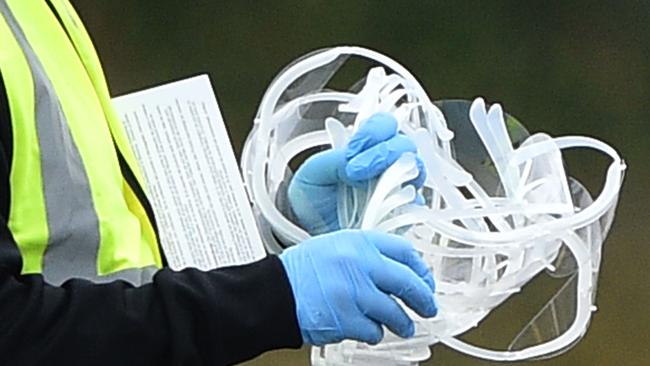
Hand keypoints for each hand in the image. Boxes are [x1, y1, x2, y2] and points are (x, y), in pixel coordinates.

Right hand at [279, 230, 436, 345]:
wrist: (274, 293)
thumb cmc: (302, 271)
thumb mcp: (335, 246)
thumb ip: (367, 254)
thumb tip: (400, 270)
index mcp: (358, 242)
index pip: (405, 251)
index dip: (420, 269)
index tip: (424, 280)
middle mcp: (359, 264)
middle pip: (408, 282)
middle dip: (424, 299)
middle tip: (428, 308)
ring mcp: (353, 293)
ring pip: (395, 312)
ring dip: (403, 323)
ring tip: (404, 326)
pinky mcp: (346, 320)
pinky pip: (374, 331)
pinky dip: (376, 333)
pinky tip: (369, 329)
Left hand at [288, 113, 425, 234]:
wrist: (319, 239)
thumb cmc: (314, 206)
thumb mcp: (311, 175)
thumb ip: (333, 159)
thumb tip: (355, 158)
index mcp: (364, 148)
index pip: (383, 124)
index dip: (373, 132)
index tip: (353, 150)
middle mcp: (385, 164)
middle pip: (404, 142)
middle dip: (384, 152)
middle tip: (358, 171)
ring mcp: (398, 187)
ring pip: (416, 167)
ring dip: (396, 173)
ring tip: (373, 188)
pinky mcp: (405, 212)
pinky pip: (416, 202)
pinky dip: (403, 201)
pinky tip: (383, 208)